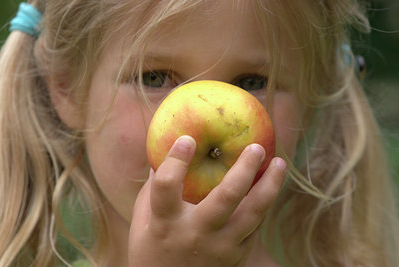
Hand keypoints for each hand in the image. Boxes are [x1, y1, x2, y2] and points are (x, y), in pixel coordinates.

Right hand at [129, 135, 285, 266]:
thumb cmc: (151, 251)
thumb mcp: (142, 222)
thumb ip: (152, 189)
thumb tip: (162, 154)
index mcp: (165, 223)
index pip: (167, 186)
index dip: (176, 160)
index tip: (187, 139)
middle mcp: (195, 235)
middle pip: (226, 197)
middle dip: (244, 168)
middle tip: (256, 147)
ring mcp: (220, 248)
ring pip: (253, 214)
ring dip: (270, 185)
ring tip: (279, 163)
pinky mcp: (236, 257)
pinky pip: (255, 226)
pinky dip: (263, 204)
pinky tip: (269, 186)